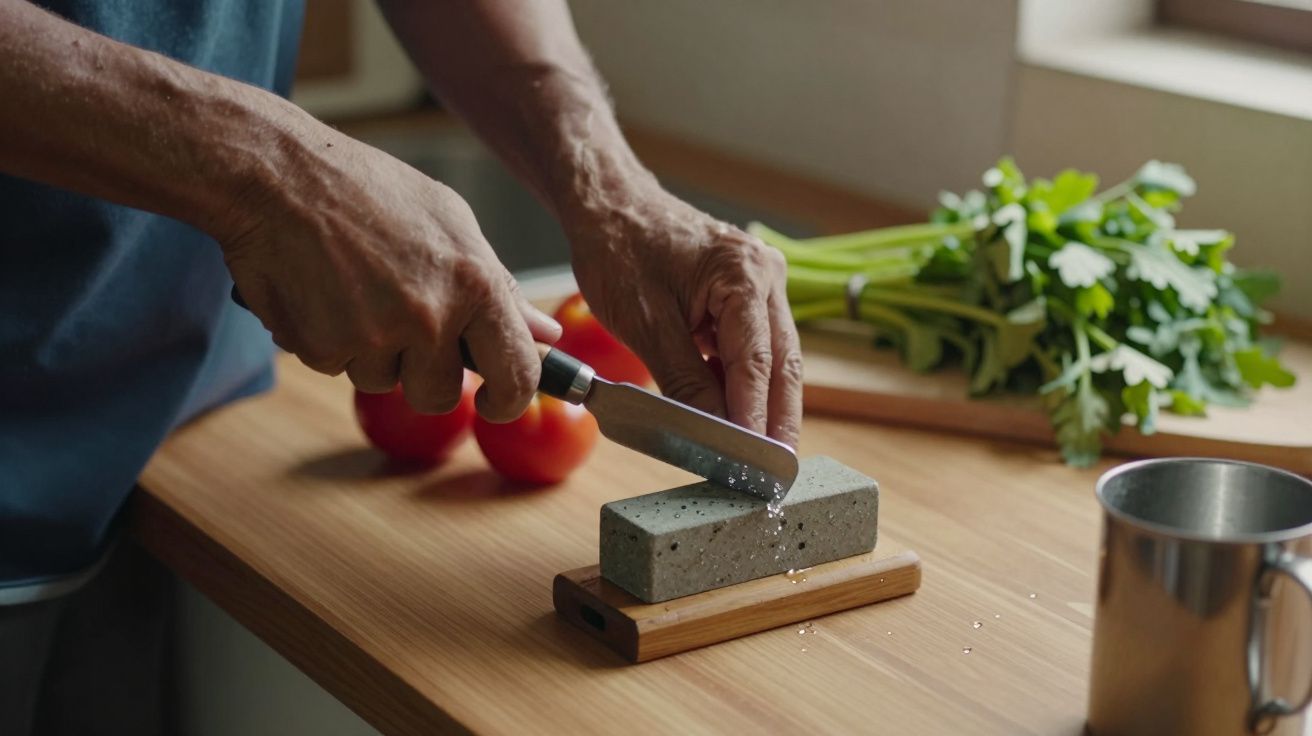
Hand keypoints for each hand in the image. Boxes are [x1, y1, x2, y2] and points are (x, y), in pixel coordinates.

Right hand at [214, 130, 559, 420]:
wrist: (277, 176)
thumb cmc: (368, 190)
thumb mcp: (451, 222)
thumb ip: (499, 287)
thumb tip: (546, 334)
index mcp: (476, 284)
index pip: (517, 374)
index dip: (510, 400)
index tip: (496, 401)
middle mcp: (431, 316)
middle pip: (442, 395)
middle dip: (424, 374)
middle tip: (401, 323)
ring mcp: (376, 336)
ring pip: (385, 382)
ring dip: (372, 352)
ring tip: (354, 288)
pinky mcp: (324, 348)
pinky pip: (338, 368)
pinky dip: (329, 339)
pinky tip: (322, 291)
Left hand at [563, 181, 802, 446]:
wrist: (609, 204)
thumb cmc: (619, 250)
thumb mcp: (646, 324)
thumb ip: (686, 382)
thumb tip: (716, 434)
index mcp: (744, 273)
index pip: (756, 362)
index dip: (756, 418)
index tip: (755, 464)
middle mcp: (766, 275)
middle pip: (781, 364)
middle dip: (777, 422)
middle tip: (776, 477)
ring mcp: (761, 284)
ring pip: (773, 360)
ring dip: (764, 407)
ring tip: (758, 458)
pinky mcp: (747, 296)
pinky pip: (753, 349)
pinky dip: (744, 385)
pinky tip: (736, 420)